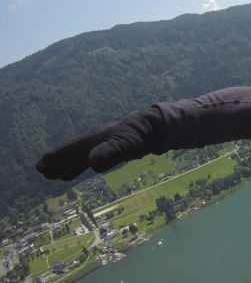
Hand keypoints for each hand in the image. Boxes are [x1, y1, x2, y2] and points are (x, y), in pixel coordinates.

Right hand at [35, 108, 161, 180]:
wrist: (156, 129)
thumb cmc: (140, 136)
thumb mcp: (126, 145)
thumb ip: (111, 152)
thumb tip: (92, 164)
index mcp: (94, 138)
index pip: (71, 149)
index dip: (56, 157)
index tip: (40, 165)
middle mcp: (96, 139)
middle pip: (72, 153)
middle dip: (57, 162)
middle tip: (41, 171)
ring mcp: (103, 143)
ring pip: (80, 156)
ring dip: (66, 166)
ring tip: (53, 176)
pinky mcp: (112, 148)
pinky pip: (91, 158)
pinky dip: (80, 166)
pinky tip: (77, 171)